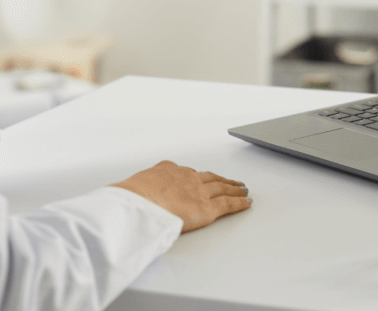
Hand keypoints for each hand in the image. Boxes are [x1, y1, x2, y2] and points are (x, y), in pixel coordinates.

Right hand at [114, 161, 250, 232]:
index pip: (188, 173)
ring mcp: (199, 192)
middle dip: (222, 179)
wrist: (138, 202)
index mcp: (168, 170)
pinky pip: (228, 204)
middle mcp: (187, 178)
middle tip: (232, 181)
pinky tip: (247, 202)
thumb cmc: (130, 198)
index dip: (198, 176)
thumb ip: (140, 192)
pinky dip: (239, 203)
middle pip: (210, 178)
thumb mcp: (133, 188)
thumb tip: (131, 199)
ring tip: (243, 189)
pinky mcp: (207, 208)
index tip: (202, 177)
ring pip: (222, 188)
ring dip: (234, 188)